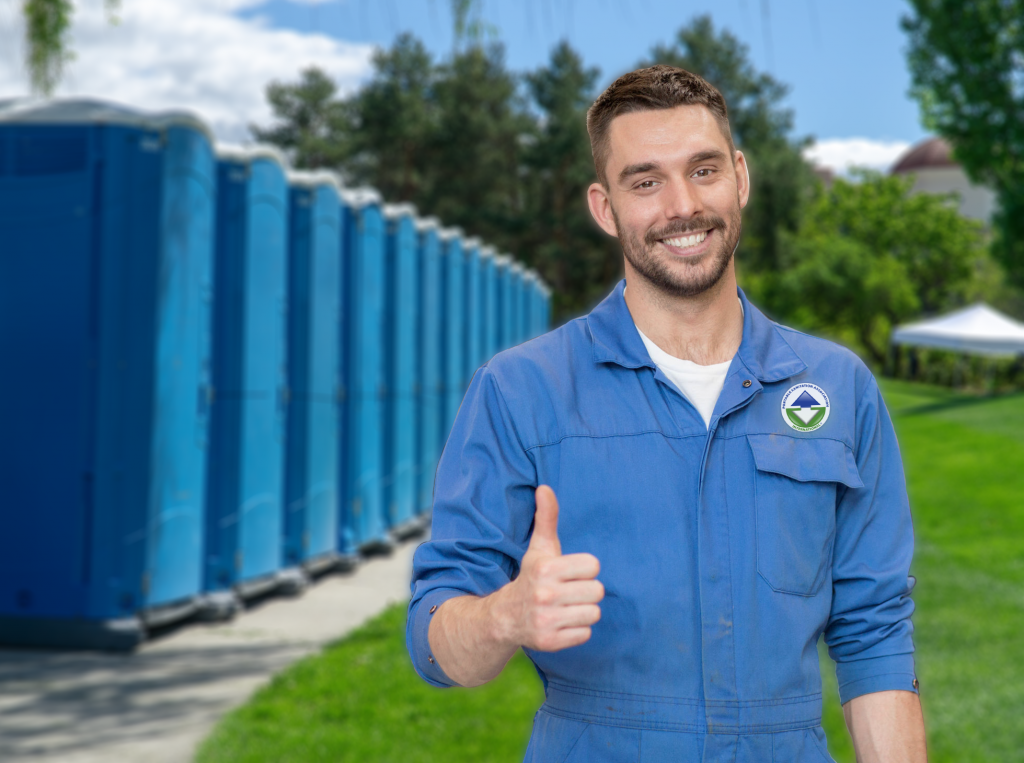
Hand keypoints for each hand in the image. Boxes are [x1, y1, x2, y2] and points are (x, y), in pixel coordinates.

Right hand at [492, 485, 603, 651]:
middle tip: (568, 592)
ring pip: (594, 613)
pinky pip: (585, 634)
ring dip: (583, 611)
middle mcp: (544, 595)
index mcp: (546, 569)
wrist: (504, 617)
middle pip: (597, 591)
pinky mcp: (550, 643)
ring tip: (566, 607)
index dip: (584, 569)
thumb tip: (545, 487)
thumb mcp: (539, 548)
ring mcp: (546, 620)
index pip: (593, 566)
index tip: (569, 573)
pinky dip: (577, 630)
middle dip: (585, 591)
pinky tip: (561, 622)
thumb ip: (546, 518)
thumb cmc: (532, 577)